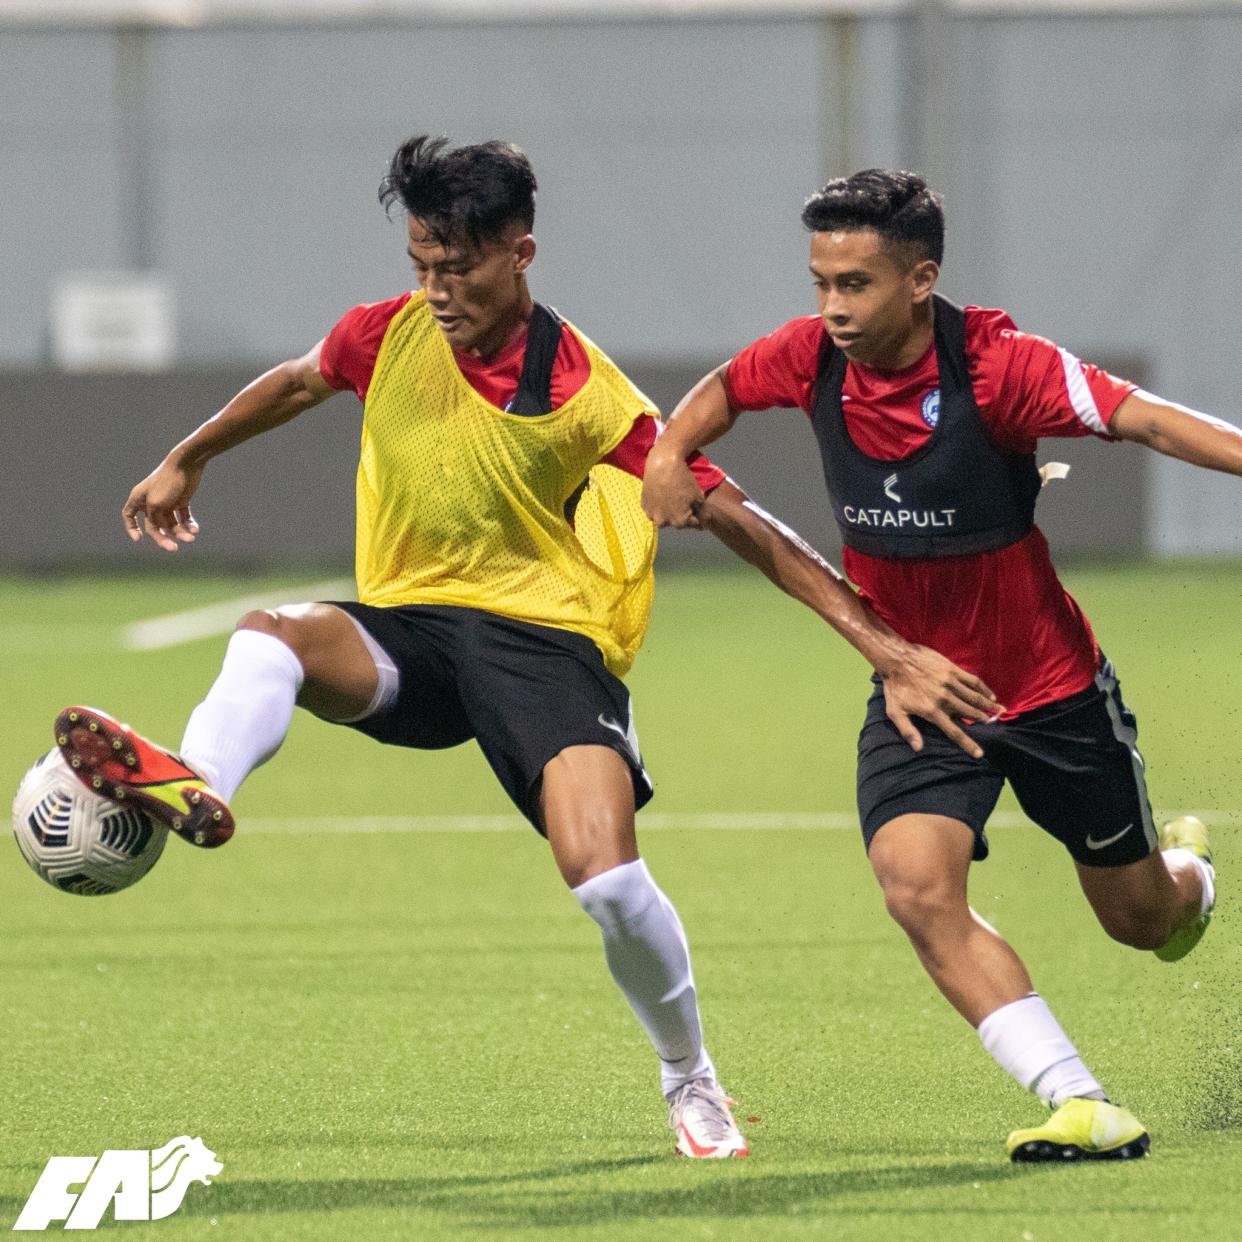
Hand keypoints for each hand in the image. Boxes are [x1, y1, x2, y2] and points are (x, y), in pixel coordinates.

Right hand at [122, 459, 203, 551]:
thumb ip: (154, 518)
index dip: (131, 528)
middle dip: (163, 538)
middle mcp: (151, 501)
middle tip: (173, 549)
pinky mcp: (181, 500)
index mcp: (139, 498)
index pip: (129, 515)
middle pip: (154, 526)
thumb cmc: (167, 482)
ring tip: (191, 537)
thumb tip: (160, 529)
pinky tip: (195, 530)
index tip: (138, 539)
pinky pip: (183, 517)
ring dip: (180, 533)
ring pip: (171, 523)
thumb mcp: (156, 504)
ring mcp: (167, 501)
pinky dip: (189, 524)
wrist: (187, 464)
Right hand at [641, 446, 705, 528]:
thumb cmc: (682, 479)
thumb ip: (701, 512)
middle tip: (683, 500)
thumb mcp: (698, 496)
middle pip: (676, 522)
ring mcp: (652, 514)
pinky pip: (653, 509)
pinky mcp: (644, 505)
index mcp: (679, 521)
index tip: (696, 508)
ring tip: (672, 497)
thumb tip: (703, 521)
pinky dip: (658, 505)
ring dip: (668, 511)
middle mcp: (664, 521)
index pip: (692, 523)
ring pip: (663, 517)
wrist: (663, 464)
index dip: (696, 515)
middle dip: (681, 514)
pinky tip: (663, 494)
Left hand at [879, 644, 1002, 758]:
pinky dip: (984, 689)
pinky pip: (973, 681)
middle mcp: (944, 699)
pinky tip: (990, 694)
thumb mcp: (895, 712)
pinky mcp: (952, 670)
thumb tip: (918, 748)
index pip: (954, 732)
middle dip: (984, 720)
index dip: (968, 744)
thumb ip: (908, 730)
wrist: (897, 659)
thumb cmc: (894, 687)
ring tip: (999, 711)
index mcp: (932, 711)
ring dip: (988, 706)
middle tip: (993, 724)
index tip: (979, 753)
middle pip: (970, 714)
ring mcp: (950, 683)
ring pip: (975, 698)